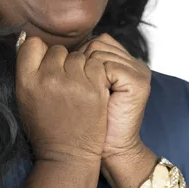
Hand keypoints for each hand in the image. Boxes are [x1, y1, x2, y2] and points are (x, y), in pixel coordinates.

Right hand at [15, 33, 109, 164]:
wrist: (67, 153)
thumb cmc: (44, 125)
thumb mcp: (24, 96)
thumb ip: (26, 68)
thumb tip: (27, 38)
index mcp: (27, 79)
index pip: (32, 43)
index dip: (39, 52)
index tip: (44, 63)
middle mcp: (48, 77)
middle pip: (57, 49)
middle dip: (61, 62)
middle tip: (62, 82)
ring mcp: (73, 82)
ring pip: (77, 56)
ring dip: (78, 67)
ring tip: (76, 87)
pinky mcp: (94, 88)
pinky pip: (95, 64)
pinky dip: (94, 73)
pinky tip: (89, 88)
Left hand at [77, 33, 151, 158]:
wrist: (110, 148)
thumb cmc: (90, 119)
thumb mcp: (85, 85)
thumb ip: (81, 63)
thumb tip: (49, 43)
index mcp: (125, 61)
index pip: (97, 40)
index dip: (80, 58)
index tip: (76, 81)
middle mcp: (135, 63)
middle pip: (96, 43)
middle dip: (81, 64)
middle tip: (83, 90)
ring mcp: (139, 71)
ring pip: (98, 53)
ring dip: (86, 74)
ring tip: (91, 95)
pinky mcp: (138, 81)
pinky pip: (104, 66)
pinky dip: (95, 81)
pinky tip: (98, 97)